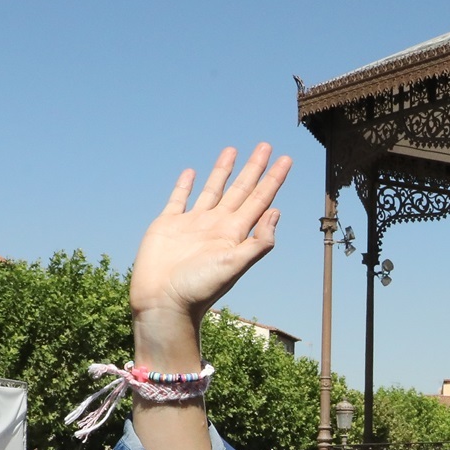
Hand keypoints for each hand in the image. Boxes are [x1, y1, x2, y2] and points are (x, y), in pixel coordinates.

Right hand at [129, 145, 291, 323]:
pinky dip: (185, 185)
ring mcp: (192, 224)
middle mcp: (217, 225)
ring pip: (212, 189)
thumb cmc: (200, 289)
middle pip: (240, 189)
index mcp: (235, 233)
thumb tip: (277, 211)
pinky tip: (192, 172)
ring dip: (223, 171)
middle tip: (266, 146)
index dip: (273, 180)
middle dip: (254, 168)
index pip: (260, 200)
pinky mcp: (167, 225)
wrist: (163, 303)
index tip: (286, 160)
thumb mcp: (235, 265)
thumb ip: (258, 242)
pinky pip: (178, 199)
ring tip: (232, 150)